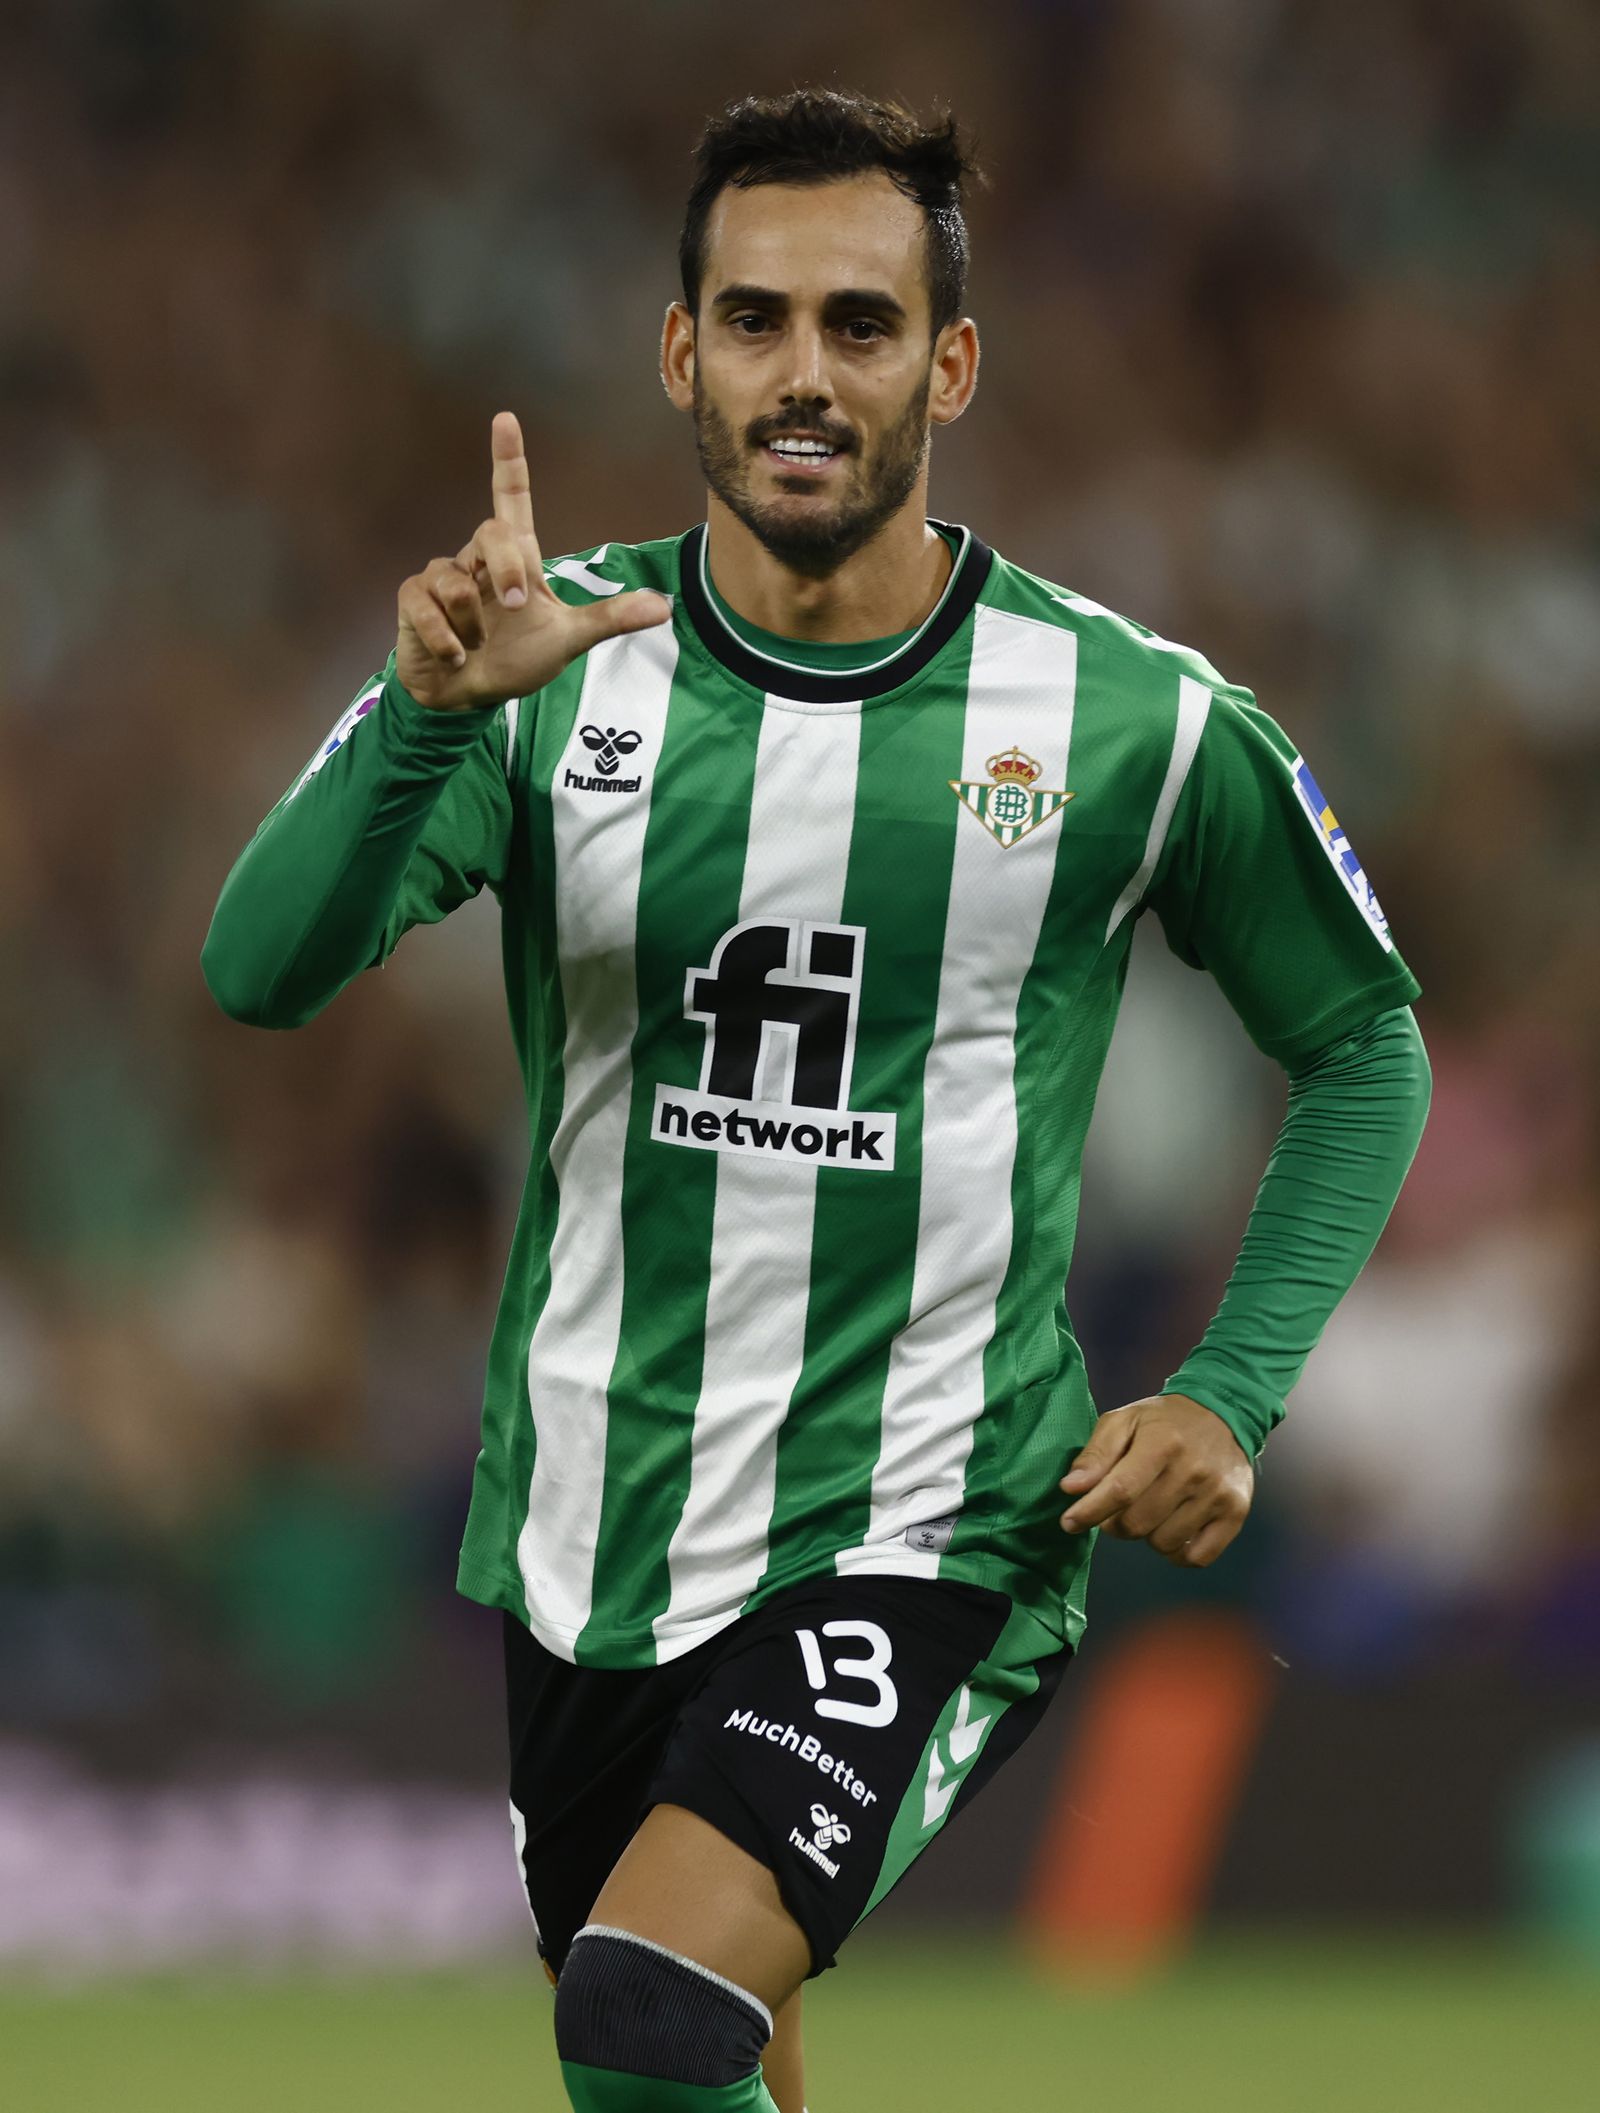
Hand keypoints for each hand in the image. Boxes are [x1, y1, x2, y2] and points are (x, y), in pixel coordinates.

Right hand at [395, 411, 669, 710]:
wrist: (468, 698)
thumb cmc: (516, 660)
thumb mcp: (568, 641)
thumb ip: (609, 619)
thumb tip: (664, 607)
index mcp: (516, 560)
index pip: (511, 499)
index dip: (509, 461)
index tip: (506, 419)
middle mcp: (477, 560)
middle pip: (488, 532)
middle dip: (504, 570)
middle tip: (512, 607)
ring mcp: (442, 578)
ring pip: (455, 582)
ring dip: (472, 624)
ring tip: (475, 645)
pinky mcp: (414, 601)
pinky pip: (427, 608)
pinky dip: (446, 639)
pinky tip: (455, 655)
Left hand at [1058, 1393, 1254, 1567]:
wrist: (1223, 1413)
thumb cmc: (1163, 1421)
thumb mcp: (1124, 1421)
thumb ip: (1096, 1454)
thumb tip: (1071, 1488)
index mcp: (1162, 1442)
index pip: (1120, 1490)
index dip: (1089, 1512)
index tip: (1069, 1522)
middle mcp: (1194, 1470)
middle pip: (1138, 1523)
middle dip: (1114, 1524)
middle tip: (1114, 1510)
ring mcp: (1217, 1494)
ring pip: (1163, 1543)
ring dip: (1146, 1535)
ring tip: (1149, 1511)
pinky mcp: (1235, 1513)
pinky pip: (1197, 1557)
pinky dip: (1177, 1553)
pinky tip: (1171, 1530)